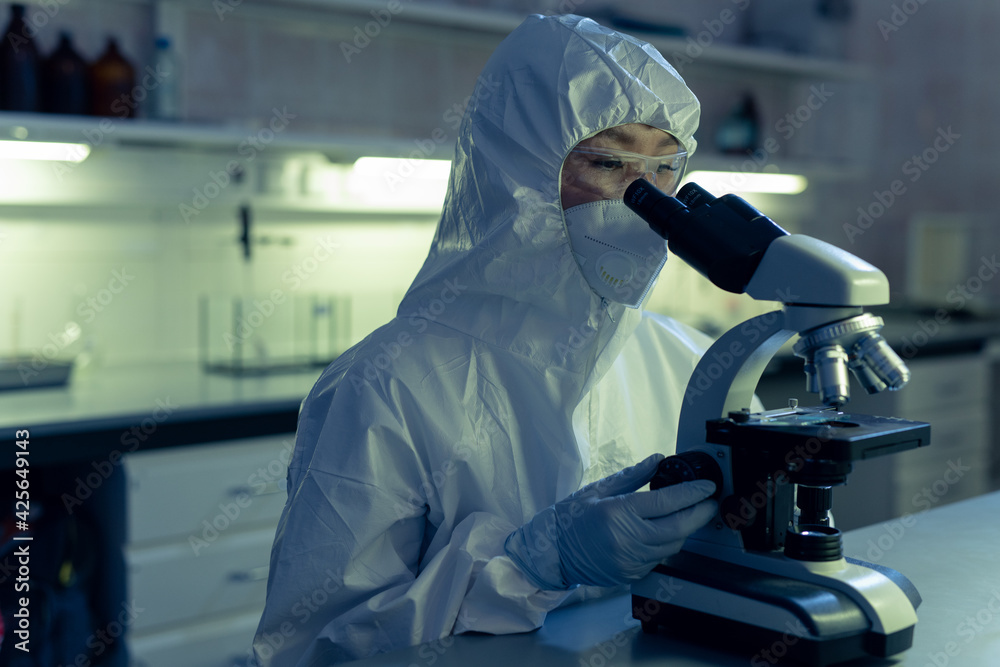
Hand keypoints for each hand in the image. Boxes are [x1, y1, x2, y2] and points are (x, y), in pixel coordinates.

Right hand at [505, 453, 716, 588]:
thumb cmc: (570, 518)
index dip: (693, 493)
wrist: (552, 552)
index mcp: (618, 513)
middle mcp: (627, 540)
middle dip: (701, 513)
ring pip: (673, 545)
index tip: (708, 486)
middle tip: (711, 501)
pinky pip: (660, 558)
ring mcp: (630, 561)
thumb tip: (658, 460)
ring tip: (690, 514)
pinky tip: (666, 531)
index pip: (667, 502)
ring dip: (686, 529)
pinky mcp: (632, 574)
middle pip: (679, 527)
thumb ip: (633, 476)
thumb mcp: (599, 490)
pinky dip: (667, 543)